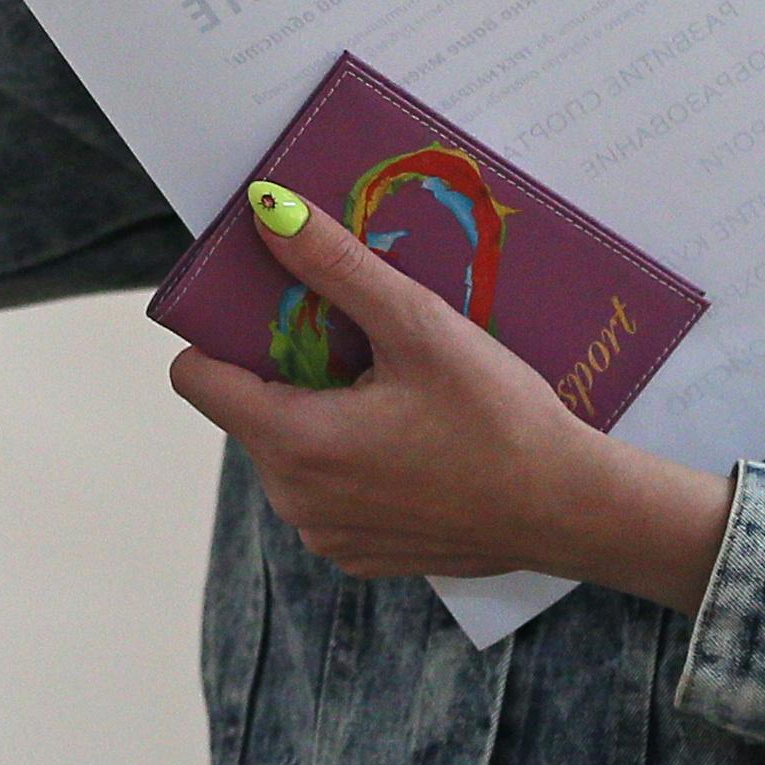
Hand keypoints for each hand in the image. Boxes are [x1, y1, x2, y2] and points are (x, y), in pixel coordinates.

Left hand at [168, 179, 736, 609]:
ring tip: (397, 392)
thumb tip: (268, 211)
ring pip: (290, 449)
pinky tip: (414, 442)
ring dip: (324, 414)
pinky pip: (328, 491)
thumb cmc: (500, 419)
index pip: (195, 377)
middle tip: (363, 344)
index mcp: (293, 442)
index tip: (275, 310)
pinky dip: (355, 461)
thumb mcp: (418, 325)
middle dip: (291, 369)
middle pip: (249, 409)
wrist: (569, 511)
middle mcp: (292, 498)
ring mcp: (324, 532)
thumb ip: (335, 266)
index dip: (223, 334)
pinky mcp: (357, 553)